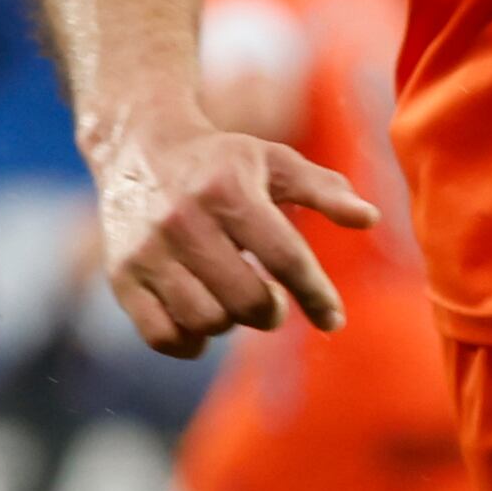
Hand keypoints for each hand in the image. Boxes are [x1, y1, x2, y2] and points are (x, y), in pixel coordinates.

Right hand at [92, 112, 377, 358]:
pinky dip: (190, 341)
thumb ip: (324, 189)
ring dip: (230, 321)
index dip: (316, 296)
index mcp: (228, 190)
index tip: (333, 320)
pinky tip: (201, 321)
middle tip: (273, 303)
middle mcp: (183, 220)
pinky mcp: (122, 276)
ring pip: (206, 321)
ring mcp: (147, 251)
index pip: (285, 258)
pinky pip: (162, 336)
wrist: (138, 149)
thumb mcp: (274, 162)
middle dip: (271, 311)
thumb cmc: (221, 162)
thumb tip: (370, 219)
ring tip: (231, 300)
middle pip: (246, 301)